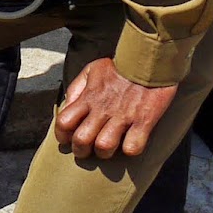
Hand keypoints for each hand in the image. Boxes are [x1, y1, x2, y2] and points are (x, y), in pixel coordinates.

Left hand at [53, 58, 176, 159]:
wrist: (151, 59)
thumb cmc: (120, 67)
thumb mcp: (91, 70)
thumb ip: (77, 88)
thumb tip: (68, 105)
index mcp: (88, 97)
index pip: (63, 123)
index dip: (62, 135)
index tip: (67, 139)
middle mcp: (102, 109)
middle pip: (81, 140)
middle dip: (81, 150)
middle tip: (86, 150)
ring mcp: (123, 116)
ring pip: (104, 147)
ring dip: (104, 153)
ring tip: (107, 149)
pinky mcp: (144, 120)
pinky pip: (133, 146)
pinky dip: (131, 149)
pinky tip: (130, 144)